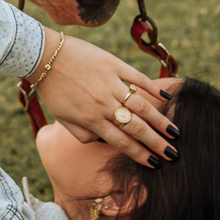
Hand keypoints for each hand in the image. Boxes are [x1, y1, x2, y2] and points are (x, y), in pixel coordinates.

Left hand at [31, 32, 178, 167]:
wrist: (45, 56)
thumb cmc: (53, 89)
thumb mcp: (63, 119)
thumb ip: (84, 134)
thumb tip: (104, 141)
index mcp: (91, 119)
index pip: (122, 142)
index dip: (140, 154)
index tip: (156, 164)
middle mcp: (103, 104)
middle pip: (136, 128)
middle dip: (157, 143)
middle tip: (173, 154)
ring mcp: (110, 83)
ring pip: (141, 105)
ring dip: (160, 120)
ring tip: (175, 132)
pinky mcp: (112, 64)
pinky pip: (137, 77)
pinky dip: (152, 87)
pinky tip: (166, 97)